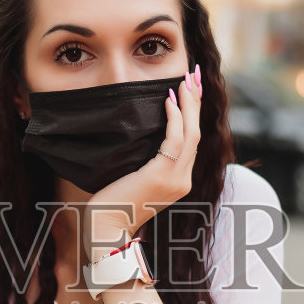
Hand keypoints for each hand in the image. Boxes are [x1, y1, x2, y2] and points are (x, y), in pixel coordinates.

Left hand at [85, 64, 202, 258]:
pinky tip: (168, 100)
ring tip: (185, 81)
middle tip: (195, 74)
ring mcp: (175, 180)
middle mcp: (182, 180)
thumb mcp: (135, 180)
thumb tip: (141, 138)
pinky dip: (174, 118)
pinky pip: (174, 141)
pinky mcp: (162, 176)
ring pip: (190, 133)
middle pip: (196, 132)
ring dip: (189, 104)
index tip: (191, 89)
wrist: (106, 229)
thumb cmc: (113, 205)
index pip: (191, 140)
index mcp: (178, 181)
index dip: (193, 112)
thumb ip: (145, 163)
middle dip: (196, 101)